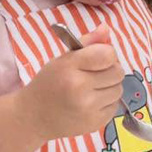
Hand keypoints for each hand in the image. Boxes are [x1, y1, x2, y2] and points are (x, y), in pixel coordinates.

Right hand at [17, 25, 123, 141]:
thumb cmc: (48, 84)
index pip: (108, 54)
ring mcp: (88, 107)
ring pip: (119, 90)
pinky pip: (115, 106)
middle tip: (94, 75)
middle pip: (117, 72)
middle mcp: (79, 87)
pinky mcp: (95, 122)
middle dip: (109, 71)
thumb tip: (106, 28)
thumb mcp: (61, 60)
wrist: (32, 117)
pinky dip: (106, 103)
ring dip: (109, 88)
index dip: (107, 54)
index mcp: (69, 67)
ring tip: (91, 90)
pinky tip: (90, 103)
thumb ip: (86, 43)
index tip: (97, 59)